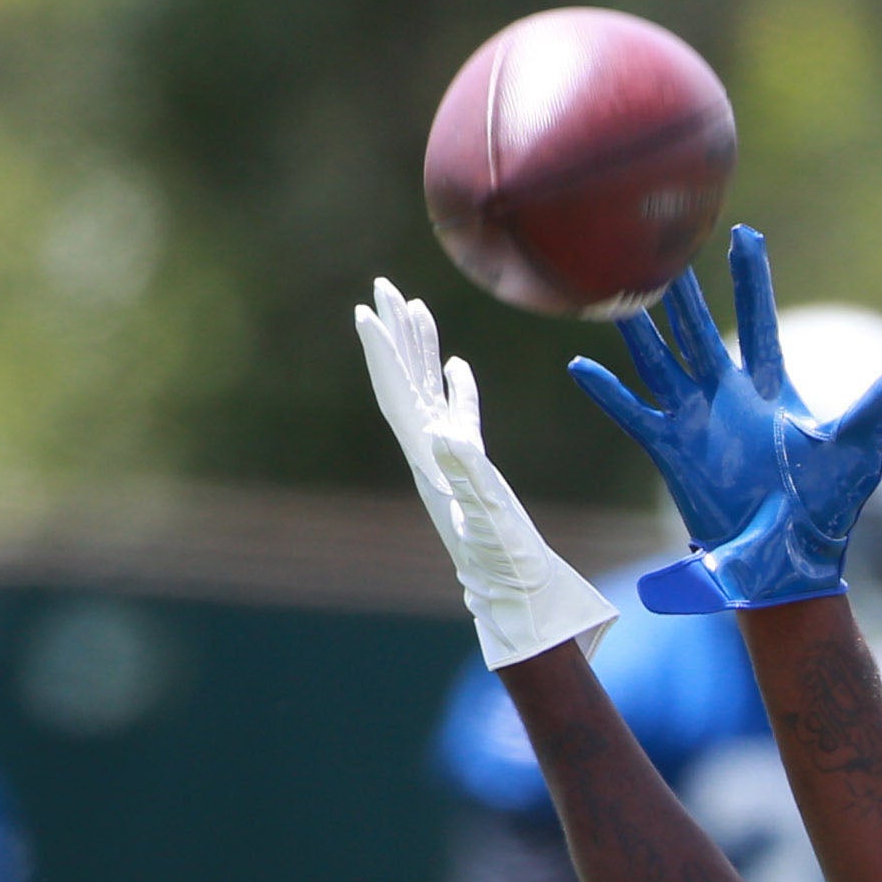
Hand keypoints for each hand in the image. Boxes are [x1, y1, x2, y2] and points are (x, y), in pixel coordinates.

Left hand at [354, 279, 619, 670]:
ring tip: (412, 308)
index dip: (383, 352)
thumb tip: (444, 431)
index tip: (367, 311)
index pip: (399, 394)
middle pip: (403, 382)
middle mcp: (429, 454)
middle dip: (393, 334)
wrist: (515, 594)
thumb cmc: (504, 560)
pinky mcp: (470, 468)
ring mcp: (448, 460)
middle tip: (382, 287)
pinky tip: (455, 365)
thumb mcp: (488, 514)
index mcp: (428, 459)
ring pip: (426, 392)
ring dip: (418, 350)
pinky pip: (456, 414)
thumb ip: (468, 471)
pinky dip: (453, 385)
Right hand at [571, 227, 881, 615]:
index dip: (751, 279)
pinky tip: (581, 364)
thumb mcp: (860, 443)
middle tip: (662, 245)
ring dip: (640, 331)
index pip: (759, 320)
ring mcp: (697, 421)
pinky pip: (634, 414)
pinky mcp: (673, 451)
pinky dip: (608, 392)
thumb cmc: (827, 504)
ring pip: (661, 362)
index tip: (744, 233)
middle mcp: (728, 396)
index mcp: (770, 388)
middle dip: (684, 292)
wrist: (790, 559)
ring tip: (614, 292)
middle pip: (699, 331)